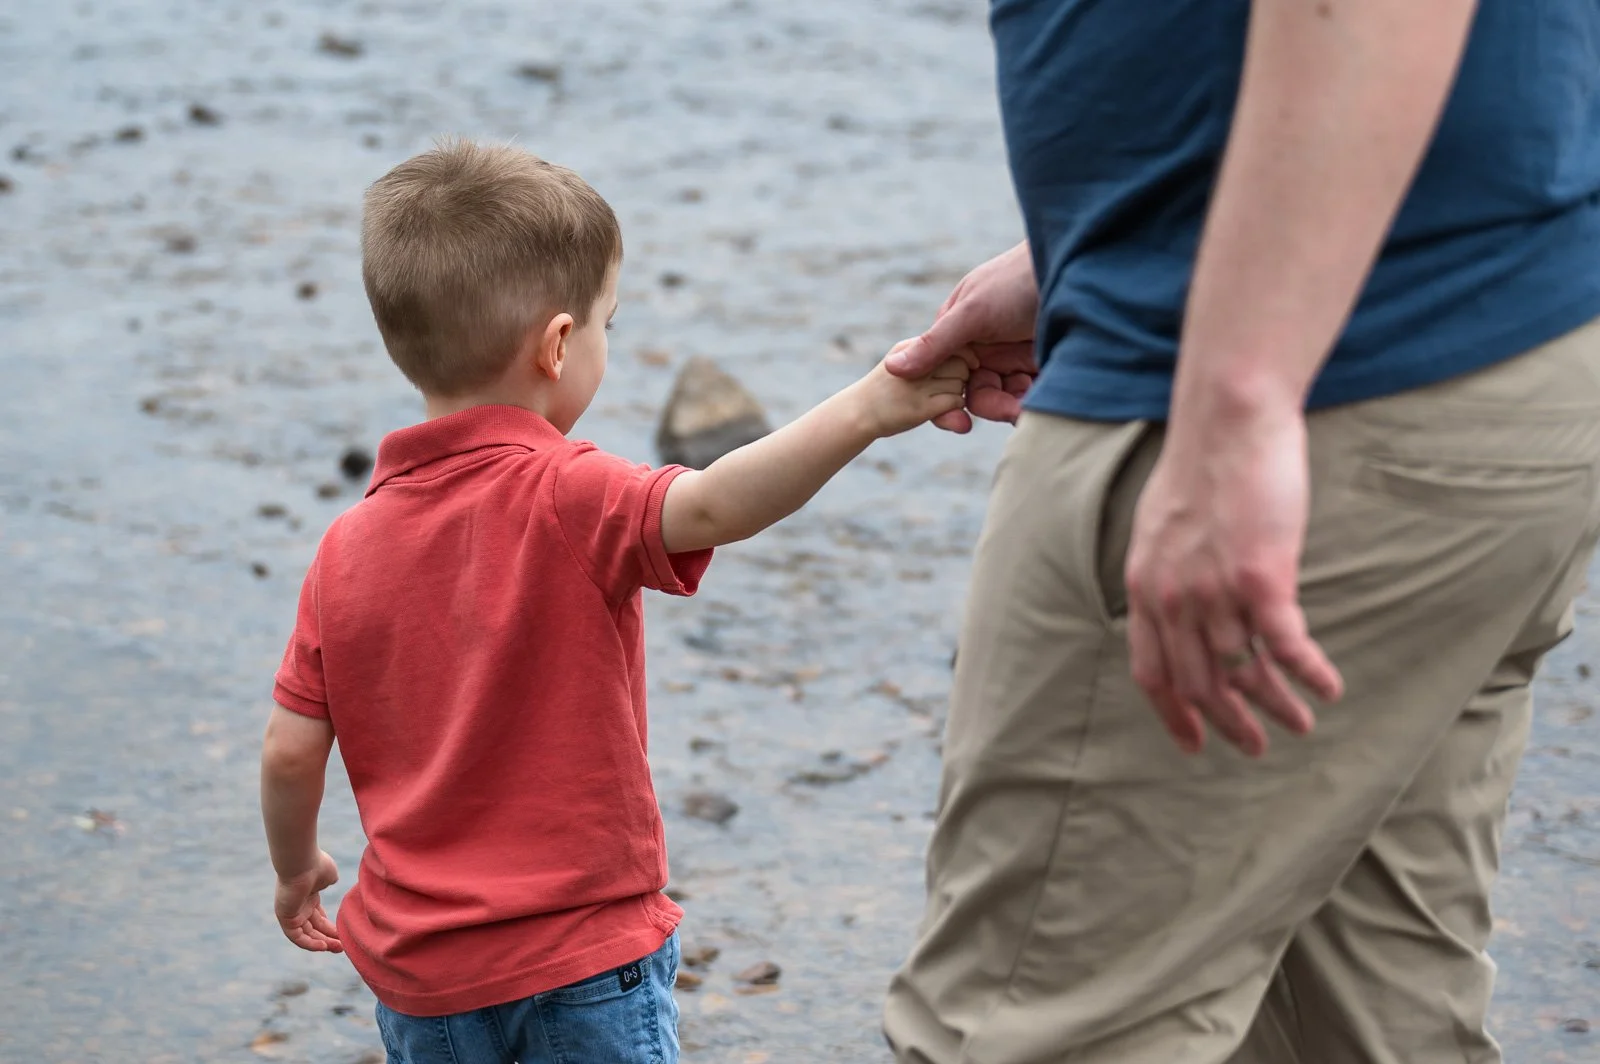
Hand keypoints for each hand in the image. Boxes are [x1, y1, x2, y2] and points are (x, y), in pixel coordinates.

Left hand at [274, 850, 342, 952]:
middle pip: (314, 928)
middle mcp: (299, 907)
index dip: (330, 928)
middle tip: (342, 946)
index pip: (318, 918)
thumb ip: (329, 881)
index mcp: (309, 897)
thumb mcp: (328, 875)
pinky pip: (296, 936)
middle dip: (328, 938)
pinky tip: (323, 946)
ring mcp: (292, 912)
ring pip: (306, 934)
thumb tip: (332, 882)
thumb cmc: (317, 865)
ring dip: (321, 943)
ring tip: (338, 948)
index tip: (342, 934)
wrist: (302, 861)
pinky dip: (309, 943)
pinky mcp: (285, 917)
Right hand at [855, 350, 970, 437]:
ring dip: (958, 391)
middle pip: (960, 362)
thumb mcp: (898, 358)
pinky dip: (956, 406)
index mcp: (909, 347)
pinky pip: (955, 401)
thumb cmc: (883, 387)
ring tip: (943, 396)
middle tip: (953, 383)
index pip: (951, 342)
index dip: (964, 354)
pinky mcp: (920, 408)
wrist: (857, 413)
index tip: (967, 364)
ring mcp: (916, 386)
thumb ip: (923, 353)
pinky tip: (944, 408)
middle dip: (963, 373)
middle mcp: (913, 363)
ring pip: (960, 382)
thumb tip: (962, 355)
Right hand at [885, 242, 1038, 431]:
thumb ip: (935, 345)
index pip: (944, 375)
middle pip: (976, 390)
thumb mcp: (972, 312)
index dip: (948, 400)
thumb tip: (893, 369)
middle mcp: (984, 345)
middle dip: (991, 404)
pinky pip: (1030, 392)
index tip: (959, 420)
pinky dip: (1034, 399)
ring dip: (1015, 404)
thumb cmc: (1017, 281)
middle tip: (1012, 410)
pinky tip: (1043, 397)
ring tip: (1031, 405)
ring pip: (1004, 395)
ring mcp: (1013, 354)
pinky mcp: (1040, 362)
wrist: (1078, 269)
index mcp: (960, 331)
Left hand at [1124, 401, 1342, 756]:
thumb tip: (1182, 603)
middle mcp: (1172, 599)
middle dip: (1229, 723)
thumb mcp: (1161, 528)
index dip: (1173, 715)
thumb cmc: (1203, 466)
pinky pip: (1286, 647)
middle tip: (1255, 747)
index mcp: (1144, 588)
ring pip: (1245, 672)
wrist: (1227, 422)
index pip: (1153, 673)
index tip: (1193, 743)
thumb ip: (1167, 573)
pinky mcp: (1259, 579)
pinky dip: (1309, 675)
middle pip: (1199, 684)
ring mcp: (1214, 593)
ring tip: (1300, 723)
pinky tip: (1328, 688)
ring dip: (1276, 705)